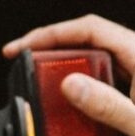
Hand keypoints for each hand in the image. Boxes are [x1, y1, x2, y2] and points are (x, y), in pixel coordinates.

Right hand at [4, 14, 134, 135]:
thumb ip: (111, 106)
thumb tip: (70, 85)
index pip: (90, 29)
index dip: (51, 34)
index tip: (22, 48)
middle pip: (90, 42)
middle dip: (54, 51)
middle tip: (24, 63)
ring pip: (99, 61)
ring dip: (69, 71)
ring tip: (44, 84)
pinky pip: (109, 79)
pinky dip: (86, 87)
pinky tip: (75, 104)